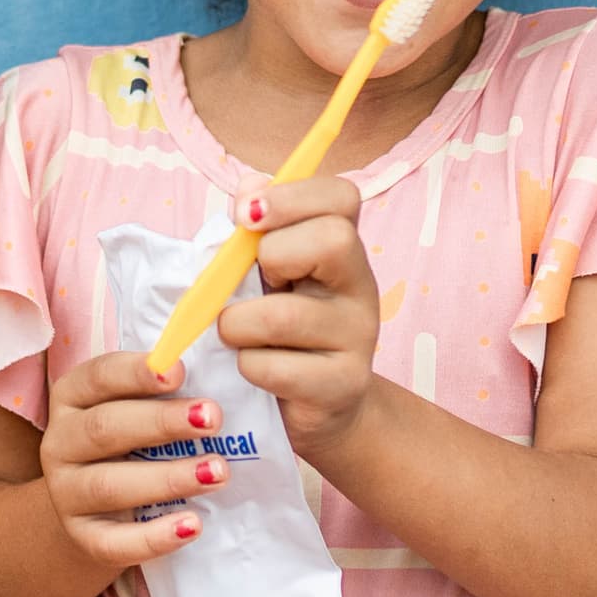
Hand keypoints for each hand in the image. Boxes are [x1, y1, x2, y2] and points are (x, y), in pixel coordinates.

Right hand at [38, 348, 221, 570]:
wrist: (100, 509)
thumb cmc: (134, 443)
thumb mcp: (140, 409)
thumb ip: (166, 389)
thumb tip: (218, 364)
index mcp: (73, 398)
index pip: (99, 377)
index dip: (137, 373)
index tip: (180, 371)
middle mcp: (60, 442)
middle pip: (104, 428)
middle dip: (161, 422)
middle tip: (214, 419)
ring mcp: (66, 493)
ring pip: (108, 485)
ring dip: (166, 478)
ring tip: (217, 472)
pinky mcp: (83, 537)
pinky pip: (113, 542)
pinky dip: (154, 536)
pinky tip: (193, 525)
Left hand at [218, 174, 383, 458]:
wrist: (316, 408)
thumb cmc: (280, 332)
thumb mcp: (266, 276)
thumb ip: (255, 231)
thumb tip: (248, 187)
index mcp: (342, 249)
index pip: (342, 196)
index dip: (291, 197)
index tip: (247, 216)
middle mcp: (360, 287)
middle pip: (332, 240)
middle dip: (272, 256)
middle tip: (256, 284)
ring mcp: (358, 338)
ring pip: (284, 315)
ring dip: (238, 324)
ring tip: (235, 335)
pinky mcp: (342, 385)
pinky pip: (275, 367)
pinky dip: (247, 367)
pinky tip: (253, 372)